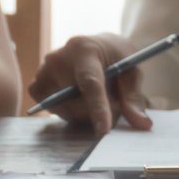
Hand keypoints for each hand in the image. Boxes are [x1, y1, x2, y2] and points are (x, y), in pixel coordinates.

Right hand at [28, 34, 151, 135]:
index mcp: (84, 49)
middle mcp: (58, 58)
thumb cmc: (115, 57)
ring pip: (65, 111)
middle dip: (97, 111)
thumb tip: (142, 124)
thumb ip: (134, 98)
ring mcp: (43, 72)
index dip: (97, 108)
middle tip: (112, 100)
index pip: (90, 83)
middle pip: (77, 103)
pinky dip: (68, 111)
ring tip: (93, 95)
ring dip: (83, 112)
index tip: (103, 130)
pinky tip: (77, 99)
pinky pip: (51, 110)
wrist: (96, 47)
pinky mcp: (36, 86)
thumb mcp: (131, 72)